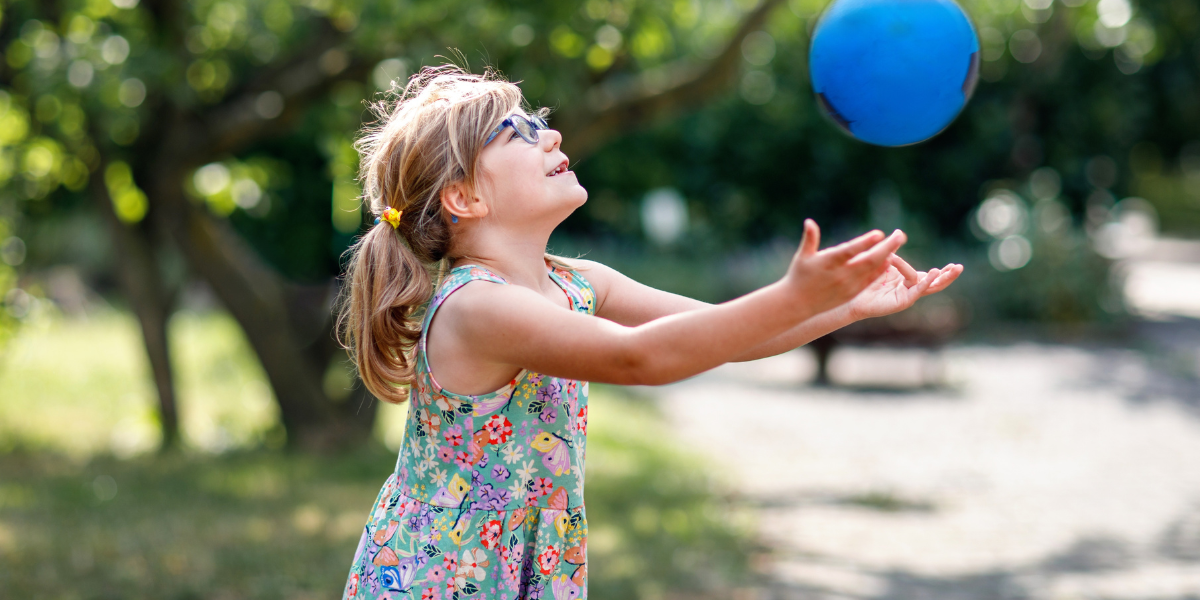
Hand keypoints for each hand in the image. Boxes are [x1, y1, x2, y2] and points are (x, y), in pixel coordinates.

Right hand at [783, 219, 907, 317]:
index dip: (864, 243)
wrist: (798, 304)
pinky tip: (890, 259)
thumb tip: (809, 221)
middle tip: (901, 234)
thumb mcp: (802, 256)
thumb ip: (809, 238)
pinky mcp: (853, 292)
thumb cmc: (799, 276)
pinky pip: (871, 279)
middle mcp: (841, 275)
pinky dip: (881, 268)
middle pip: (868, 260)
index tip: (879, 233)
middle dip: (886, 247)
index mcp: (828, 263)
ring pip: (873, 269)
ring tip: (898, 242)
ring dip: (887, 255)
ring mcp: (849, 285)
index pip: (849, 251)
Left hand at [845, 254, 962, 320]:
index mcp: (909, 281)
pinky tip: (934, 274)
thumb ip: (892, 251)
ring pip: (929, 286)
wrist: (853, 298)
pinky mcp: (902, 301)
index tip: (944, 263)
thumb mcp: (883, 262)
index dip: (938, 270)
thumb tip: (899, 232)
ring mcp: (908, 296)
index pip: (927, 274)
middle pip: (935, 283)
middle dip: (948, 275)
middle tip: (960, 267)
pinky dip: (926, 282)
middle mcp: (911, 289)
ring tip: (953, 269)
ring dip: (942, 278)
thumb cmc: (866, 281)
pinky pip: (917, 290)